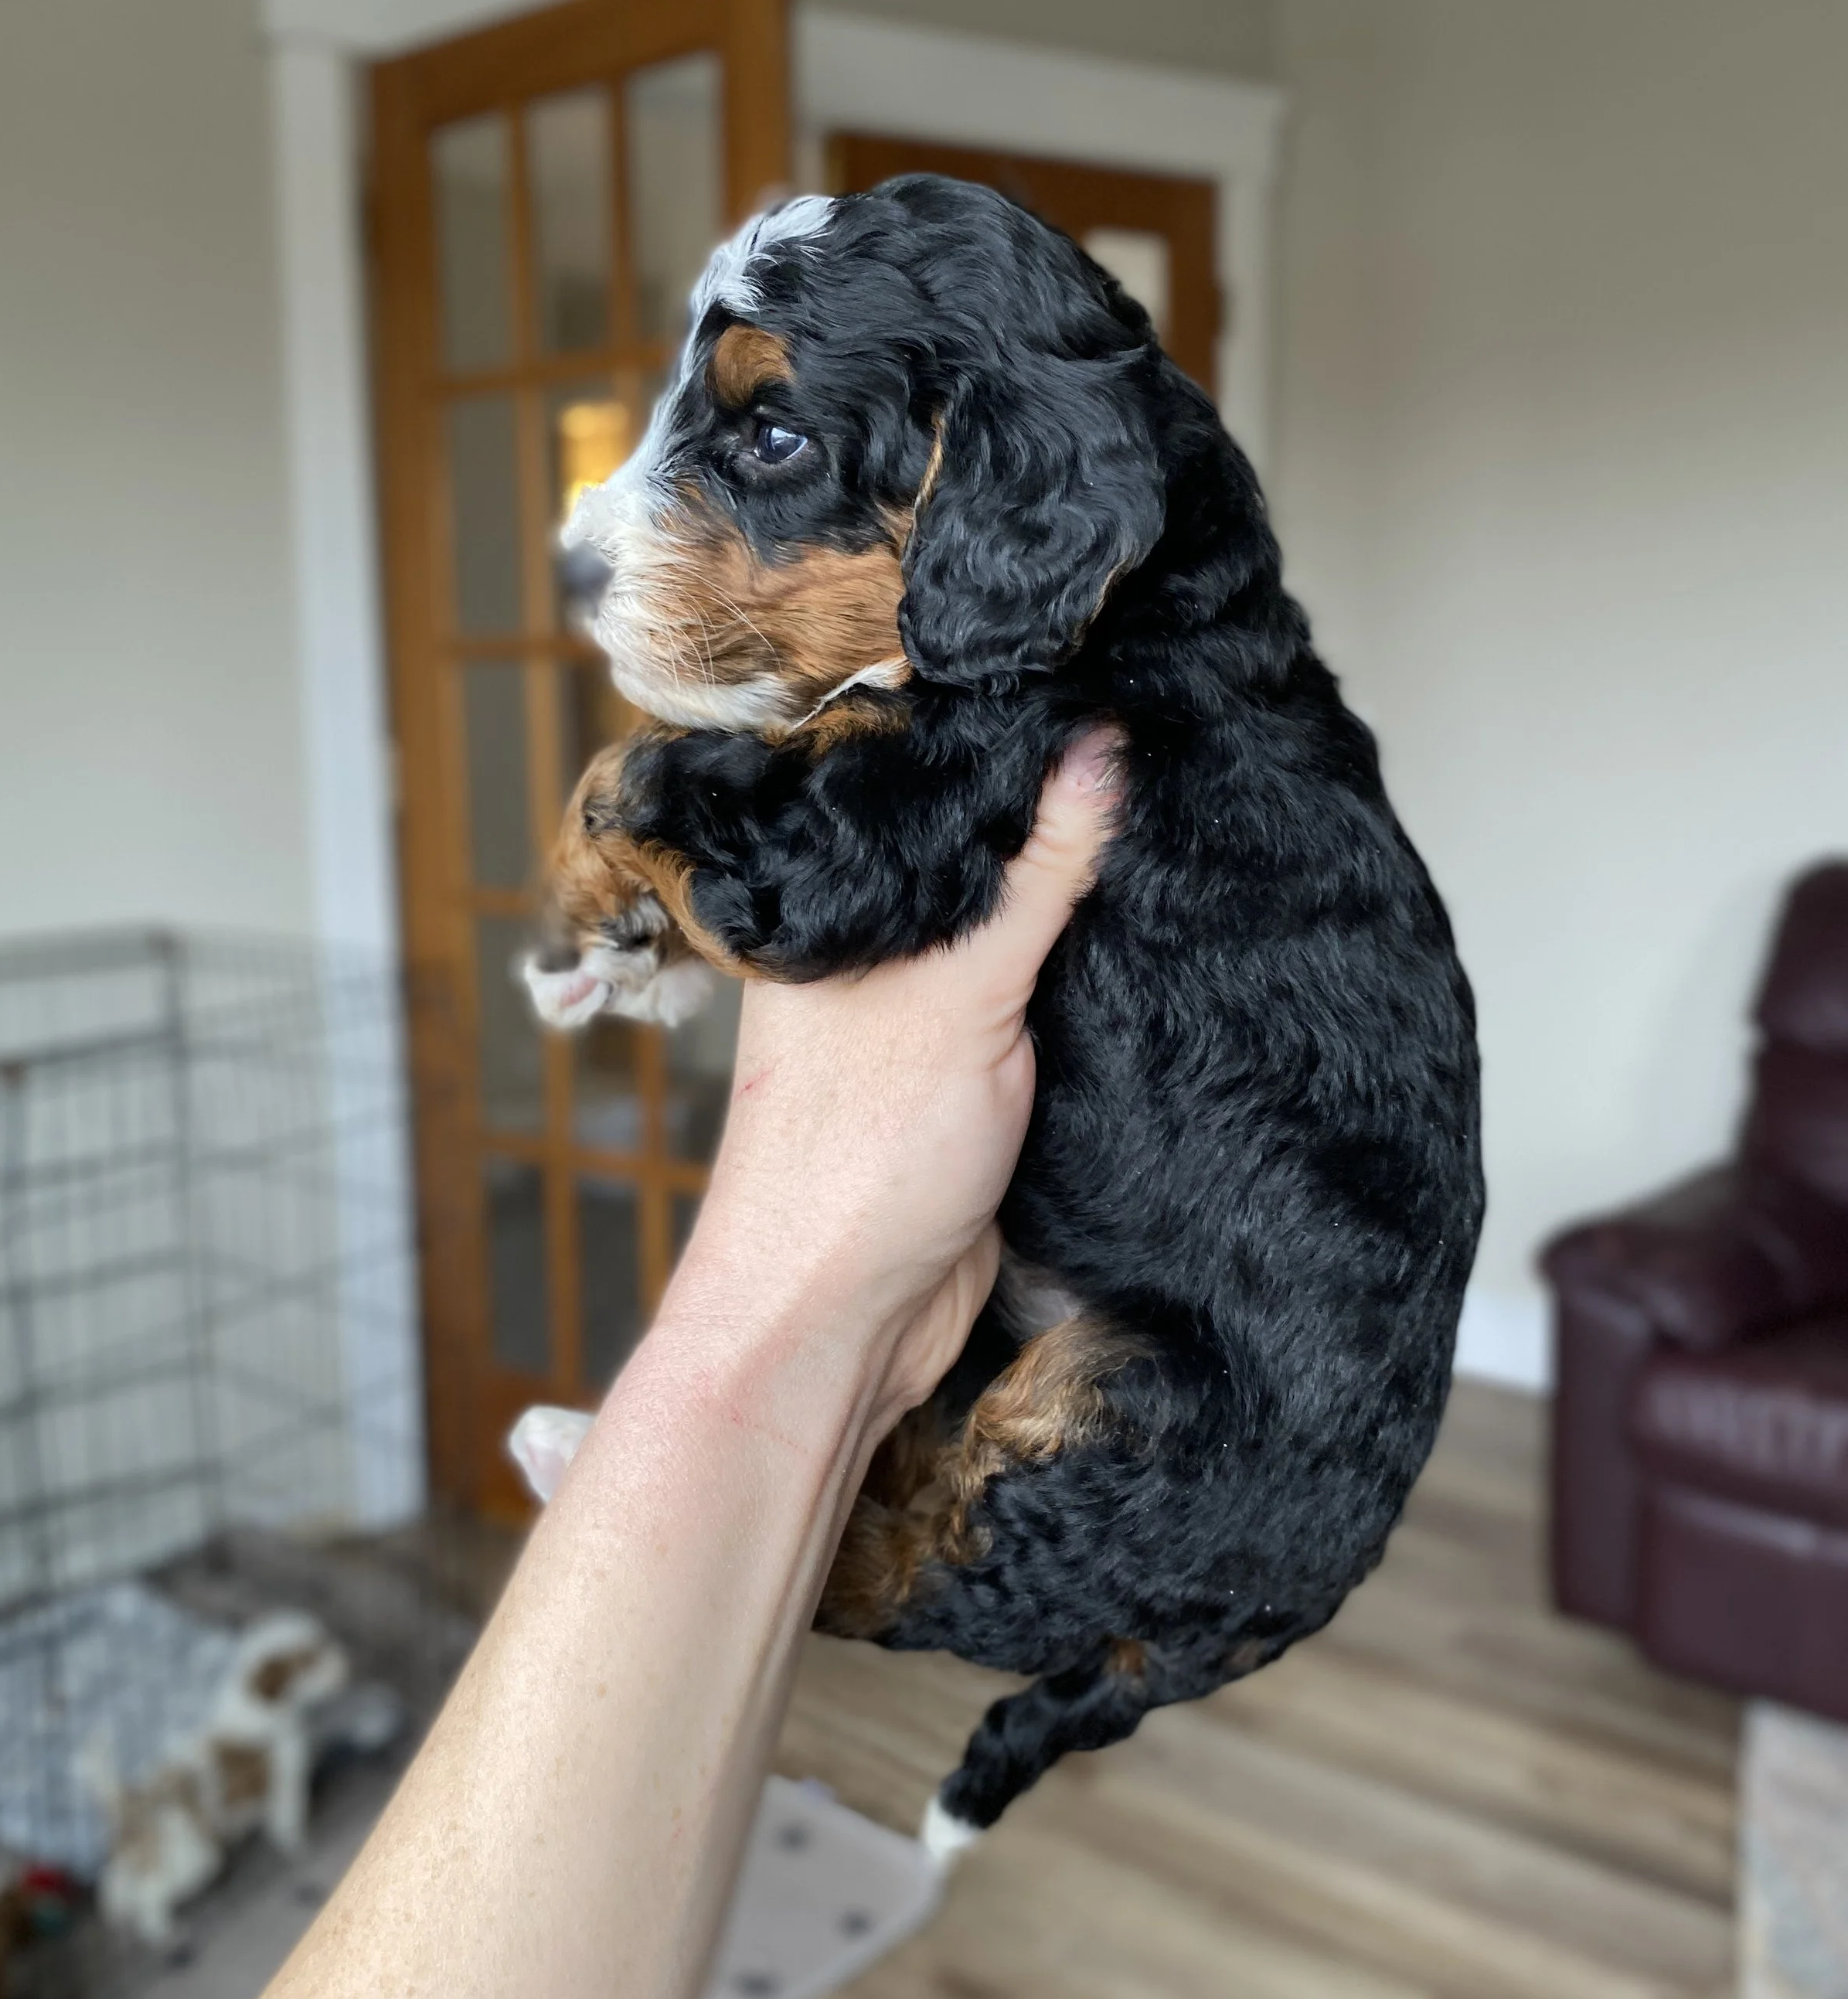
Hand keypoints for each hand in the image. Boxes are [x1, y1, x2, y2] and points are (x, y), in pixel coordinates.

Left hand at [665, 728, 1120, 1451]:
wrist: (843, 1324)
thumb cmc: (856, 1161)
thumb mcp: (960, 998)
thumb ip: (1034, 880)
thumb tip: (1096, 753)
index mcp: (827, 907)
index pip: (914, 787)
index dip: (993, 733)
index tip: (1081, 673)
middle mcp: (866, 949)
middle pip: (969, 853)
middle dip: (1049, 809)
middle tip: (1155, 735)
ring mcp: (917, 1011)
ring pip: (1010, 926)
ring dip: (1076, 894)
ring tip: (1171, 810)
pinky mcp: (970, 1074)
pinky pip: (1037, 998)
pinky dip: (1086, 972)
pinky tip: (1150, 926)